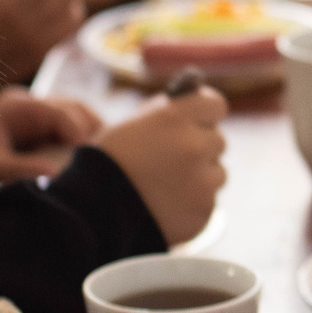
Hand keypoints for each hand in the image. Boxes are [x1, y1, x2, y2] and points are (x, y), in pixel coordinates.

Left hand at [0, 89, 103, 190]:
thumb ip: (22, 169)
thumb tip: (58, 173)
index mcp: (17, 106)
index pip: (61, 111)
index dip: (80, 133)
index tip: (89, 158)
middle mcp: (28, 105)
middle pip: (74, 109)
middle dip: (91, 132)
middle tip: (102, 160)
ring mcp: (33, 117)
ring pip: (75, 119)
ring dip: (87, 138)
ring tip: (96, 163)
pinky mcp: (35, 131)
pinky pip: (65, 132)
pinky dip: (77, 145)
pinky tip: (82, 164)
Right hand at [93, 82, 229, 244]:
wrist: (94, 212)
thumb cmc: (108, 163)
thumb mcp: (132, 123)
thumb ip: (166, 111)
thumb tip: (193, 99)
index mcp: (176, 117)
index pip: (215, 105)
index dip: (205, 114)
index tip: (198, 121)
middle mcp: (194, 145)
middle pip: (218, 140)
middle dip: (200, 147)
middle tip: (174, 158)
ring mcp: (203, 181)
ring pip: (217, 172)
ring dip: (201, 176)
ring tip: (168, 185)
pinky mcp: (204, 211)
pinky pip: (208, 201)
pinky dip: (193, 203)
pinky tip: (168, 205)